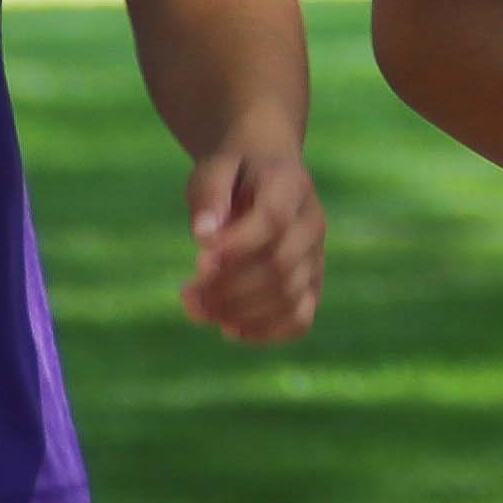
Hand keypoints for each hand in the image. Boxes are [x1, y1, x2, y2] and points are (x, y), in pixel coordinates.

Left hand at [180, 139, 324, 343]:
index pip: (273, 220)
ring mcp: (315, 256)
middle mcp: (312, 222)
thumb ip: (208, 195)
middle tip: (187, 293)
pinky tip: (230, 328)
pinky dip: (266, 333)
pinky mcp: (311, 284)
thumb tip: (204, 236)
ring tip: (199, 310)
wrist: (263, 176)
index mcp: (291, 185)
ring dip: (240, 313)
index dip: (237, 245)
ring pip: (289, 297)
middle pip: (281, 265)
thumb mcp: (213, 169)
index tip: (198, 260)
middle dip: (229, 288)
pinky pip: (300, 320)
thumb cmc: (233, 175)